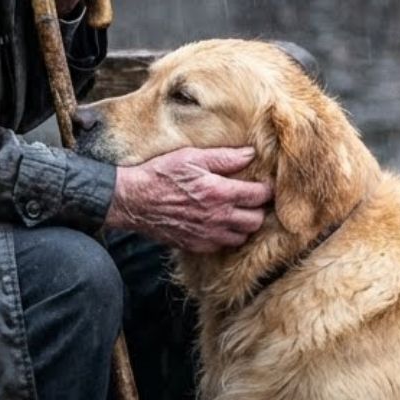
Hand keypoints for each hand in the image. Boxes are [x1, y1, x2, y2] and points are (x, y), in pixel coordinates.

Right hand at [106, 147, 272, 253]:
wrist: (133, 200)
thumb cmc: (160, 174)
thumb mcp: (191, 157)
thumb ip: (224, 158)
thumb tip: (250, 153)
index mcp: (220, 192)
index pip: (260, 196)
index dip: (266, 189)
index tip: (264, 184)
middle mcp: (218, 217)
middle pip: (256, 220)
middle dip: (258, 209)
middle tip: (252, 199)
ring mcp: (207, 234)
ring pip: (242, 237)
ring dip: (244, 225)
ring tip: (237, 212)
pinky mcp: (196, 245)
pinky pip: (222, 246)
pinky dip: (226, 237)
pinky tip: (219, 224)